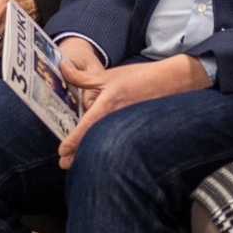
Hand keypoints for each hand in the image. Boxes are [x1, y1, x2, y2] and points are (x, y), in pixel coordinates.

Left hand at [55, 48, 209, 168]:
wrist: (171, 82)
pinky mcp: (137, 133)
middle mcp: (117, 119)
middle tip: (63, 164)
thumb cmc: (138, 78)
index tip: (62, 152)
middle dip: (78, 154)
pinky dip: (107, 148)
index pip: (87, 126)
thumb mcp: (107, 75)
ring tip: (75, 163)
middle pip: (94, 141)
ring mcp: (128, 128)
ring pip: (106, 144)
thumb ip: (82, 77)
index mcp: (108, 104)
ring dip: (91, 153)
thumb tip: (62, 68)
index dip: (73, 141)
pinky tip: (99, 153)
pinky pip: (118, 142)